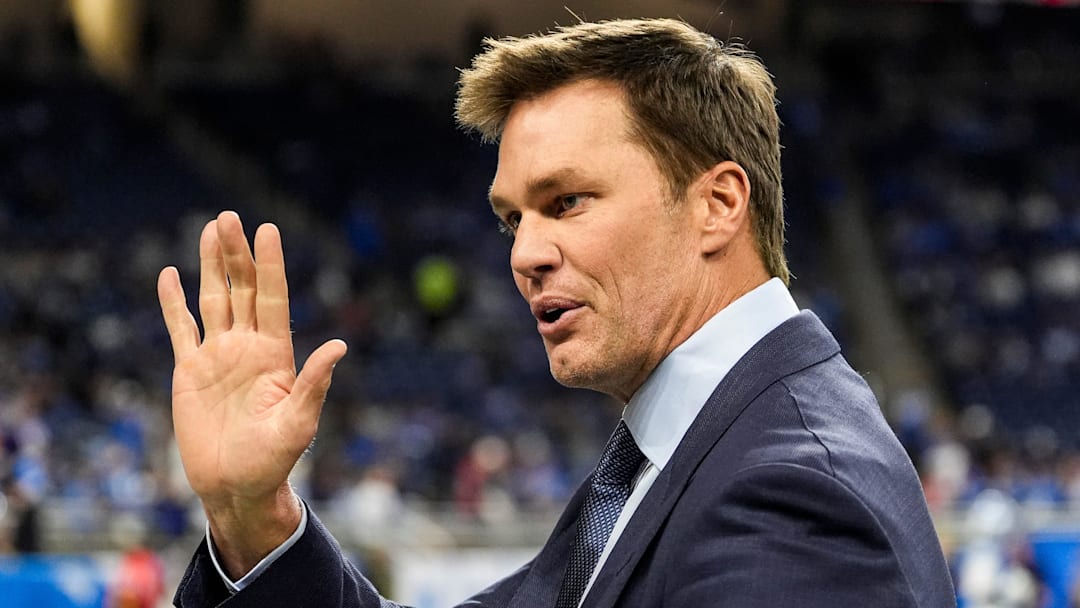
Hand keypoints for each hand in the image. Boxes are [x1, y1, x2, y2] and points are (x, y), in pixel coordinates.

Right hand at [157, 211, 346, 575]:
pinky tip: (169, 274)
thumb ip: (314, 383)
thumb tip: (340, 345)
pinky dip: (172, 302)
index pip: (272, 299)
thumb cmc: (274, 460)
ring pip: (213, 299)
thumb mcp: (298, 423)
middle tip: (229, 216)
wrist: (236, 486)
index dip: (270, 265)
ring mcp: (218, 355)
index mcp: (276, 354)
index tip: (268, 230)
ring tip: (211, 228)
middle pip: (242, 289)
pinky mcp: (189, 370)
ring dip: (211, 265)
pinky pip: (180, 328)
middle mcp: (248, 347)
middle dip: (236, 254)